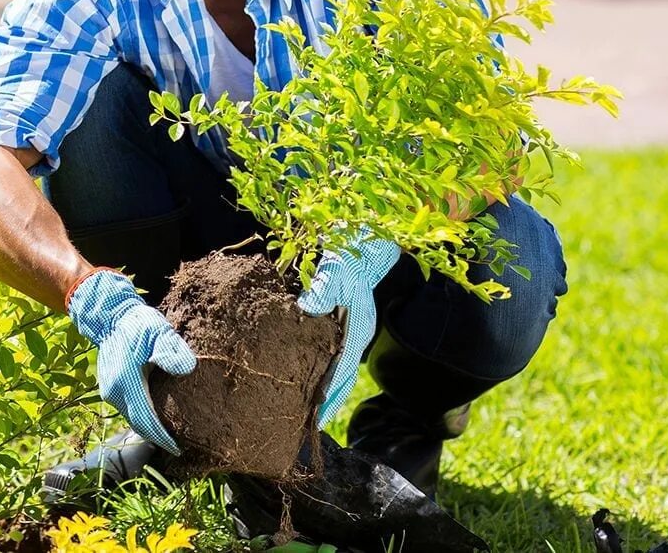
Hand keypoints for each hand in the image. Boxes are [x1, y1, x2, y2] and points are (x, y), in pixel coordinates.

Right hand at [67, 268, 195, 453]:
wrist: (110, 316)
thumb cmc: (136, 323)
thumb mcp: (159, 332)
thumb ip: (172, 351)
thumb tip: (187, 369)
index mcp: (126, 382)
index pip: (146, 419)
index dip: (162, 437)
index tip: (178, 448)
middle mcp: (114, 392)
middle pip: (138, 423)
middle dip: (157, 437)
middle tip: (177, 445)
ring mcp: (109, 391)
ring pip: (132, 417)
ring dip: (149, 427)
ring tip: (169, 433)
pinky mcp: (109, 388)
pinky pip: (127, 408)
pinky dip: (141, 416)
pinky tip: (154, 416)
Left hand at [296, 230, 400, 426]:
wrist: (363, 240)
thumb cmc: (349, 254)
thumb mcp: (335, 268)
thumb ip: (322, 290)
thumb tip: (304, 311)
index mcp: (358, 329)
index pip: (342, 371)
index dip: (330, 395)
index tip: (317, 417)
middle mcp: (356, 336)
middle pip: (342, 378)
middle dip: (328, 402)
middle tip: (310, 426)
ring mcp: (352, 332)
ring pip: (338, 369)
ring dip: (326, 390)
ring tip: (308, 413)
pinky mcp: (344, 326)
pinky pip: (333, 356)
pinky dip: (323, 372)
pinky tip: (307, 379)